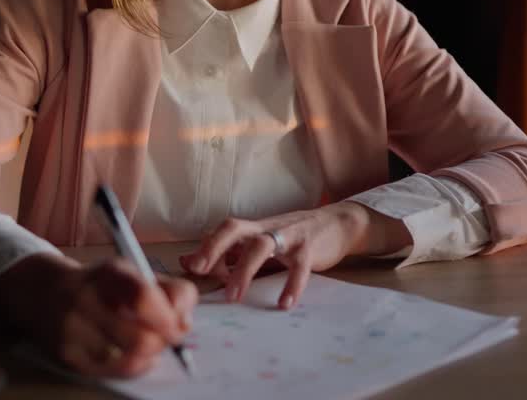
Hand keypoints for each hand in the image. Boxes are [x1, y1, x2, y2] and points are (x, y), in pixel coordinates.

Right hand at [0, 254, 196, 377]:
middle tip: (165, 338)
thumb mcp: (133, 273)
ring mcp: (73, 330)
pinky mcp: (68, 355)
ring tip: (145, 344)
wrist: (44, 294)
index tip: (178, 324)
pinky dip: (133, 365)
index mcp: (108, 272)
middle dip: (162, 343)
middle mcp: (85, 299)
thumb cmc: (99, 285)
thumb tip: (184, 322)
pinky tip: (131, 354)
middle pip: (141, 338)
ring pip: (130, 359)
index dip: (168, 317)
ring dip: (149, 356)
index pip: (143, 297)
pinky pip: (113, 371)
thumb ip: (169, 291)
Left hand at [178, 202, 409, 309]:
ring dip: (244, 270)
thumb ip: (228, 254)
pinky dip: (291, 284)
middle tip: (198, 269)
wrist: (338, 222)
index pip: (223, 231)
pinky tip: (284, 303)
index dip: (206, 247)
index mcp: (253, 228)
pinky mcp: (311, 248)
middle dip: (214, 247)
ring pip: (262, 245)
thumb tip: (187, 261)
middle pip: (235, 228)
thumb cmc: (294, 236)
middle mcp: (267, 228)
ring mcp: (289, 236)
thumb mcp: (260, 242)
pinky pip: (299, 266)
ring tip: (233, 296)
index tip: (190, 268)